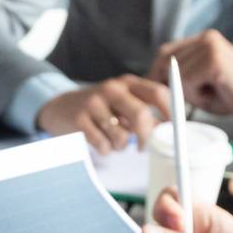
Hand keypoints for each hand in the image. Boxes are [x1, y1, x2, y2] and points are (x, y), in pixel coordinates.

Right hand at [36, 76, 169, 152]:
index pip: (157, 93)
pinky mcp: (79, 120)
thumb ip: (142, 114)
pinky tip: (100, 143)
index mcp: (127, 83)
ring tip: (113, 142)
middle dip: (146, 137)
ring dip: (121, 146)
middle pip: (141, 115)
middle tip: (143, 148)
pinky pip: (102, 144)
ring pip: (121, 136)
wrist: (59, 107)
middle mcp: (112, 89)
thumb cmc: (99, 109)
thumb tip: (165, 132)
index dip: (169, 113)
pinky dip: (105, 150)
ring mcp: (94, 103)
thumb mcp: (121, 103)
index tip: (172, 130)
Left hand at [148, 29, 232, 119]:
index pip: (165, 53)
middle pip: (166, 61)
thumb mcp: (197, 84)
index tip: (159, 92)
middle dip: (170, 84)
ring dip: (187, 92)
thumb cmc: (228, 95)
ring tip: (210, 92)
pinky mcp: (214, 59)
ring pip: (176, 74)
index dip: (158, 75)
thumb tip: (148, 83)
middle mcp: (205, 38)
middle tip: (191, 97)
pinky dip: (196, 95)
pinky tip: (215, 93)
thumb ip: (176, 78)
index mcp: (201, 40)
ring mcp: (210, 46)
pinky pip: (187, 81)